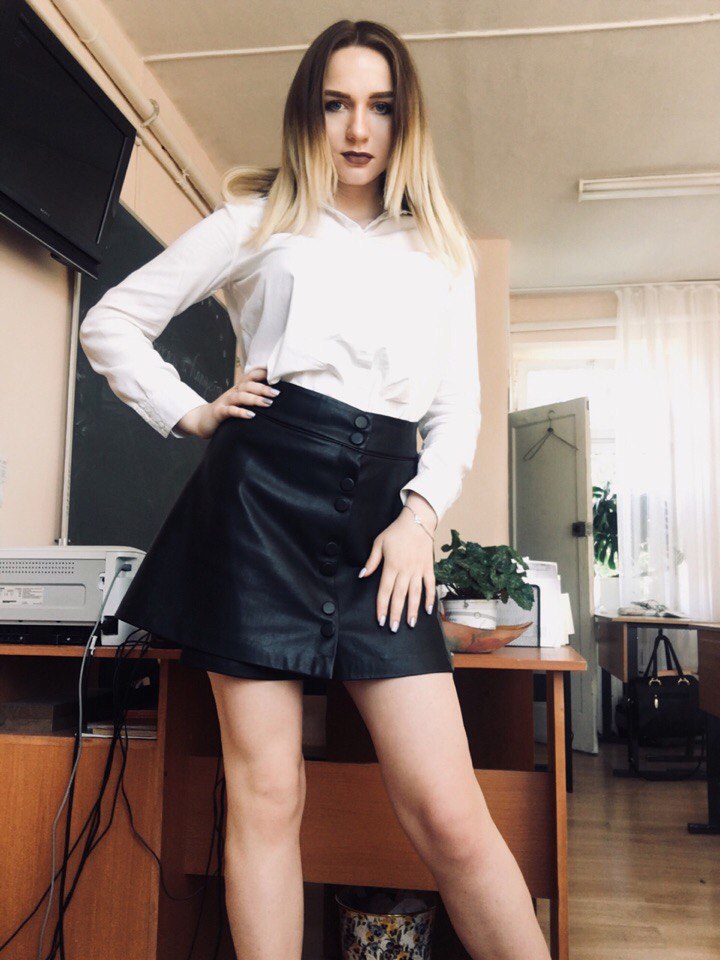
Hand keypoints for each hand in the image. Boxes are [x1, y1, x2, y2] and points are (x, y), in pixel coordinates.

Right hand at [174, 366, 278, 438]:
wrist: (202, 420)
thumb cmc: (225, 411)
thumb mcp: (238, 402)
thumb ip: (251, 397)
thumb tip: (273, 397)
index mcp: (238, 389)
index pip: (250, 376)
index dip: (262, 373)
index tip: (276, 373)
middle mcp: (232, 393)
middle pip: (247, 386)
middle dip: (262, 388)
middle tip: (276, 393)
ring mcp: (225, 402)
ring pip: (240, 397)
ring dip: (254, 399)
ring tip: (268, 403)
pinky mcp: (219, 412)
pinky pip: (230, 411)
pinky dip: (241, 412)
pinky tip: (251, 415)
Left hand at [359, 497, 437, 630]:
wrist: (417, 521)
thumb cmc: (396, 532)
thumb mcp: (379, 543)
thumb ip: (372, 561)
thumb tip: (362, 575)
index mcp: (391, 565)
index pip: (385, 590)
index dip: (382, 606)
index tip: (380, 620)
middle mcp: (405, 570)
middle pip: (399, 595)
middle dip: (396, 613)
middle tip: (394, 628)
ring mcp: (418, 569)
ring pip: (415, 593)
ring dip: (413, 609)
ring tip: (410, 624)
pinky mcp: (428, 567)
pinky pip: (430, 585)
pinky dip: (430, 597)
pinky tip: (428, 610)